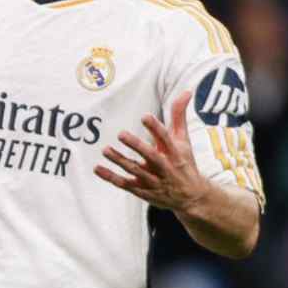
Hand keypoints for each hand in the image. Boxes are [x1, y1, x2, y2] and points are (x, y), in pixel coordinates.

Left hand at [95, 90, 206, 211]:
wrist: (191, 197)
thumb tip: (187, 91)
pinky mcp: (142, 190)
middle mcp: (165, 167)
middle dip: (137, 146)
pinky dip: (111, 177)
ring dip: (120, 161)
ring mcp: (153, 180)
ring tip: (105, 150)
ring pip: (135, 170)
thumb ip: (179, 116)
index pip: (166, 139)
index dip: (156, 128)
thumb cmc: (184, 162)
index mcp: (175, 153)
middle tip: (121, 134)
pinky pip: (125, 184)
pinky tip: (97, 168)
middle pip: (151, 156)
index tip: (145, 116)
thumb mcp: (184, 140)